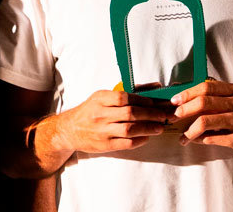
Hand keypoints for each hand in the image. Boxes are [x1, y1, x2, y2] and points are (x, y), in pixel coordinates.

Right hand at [47, 90, 172, 153]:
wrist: (69, 130)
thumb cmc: (90, 111)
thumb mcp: (101, 98)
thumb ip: (126, 93)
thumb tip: (155, 87)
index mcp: (99, 98)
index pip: (124, 97)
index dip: (142, 100)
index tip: (154, 103)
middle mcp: (100, 114)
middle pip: (130, 113)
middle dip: (151, 114)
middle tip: (164, 115)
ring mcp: (101, 130)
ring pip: (130, 129)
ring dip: (148, 128)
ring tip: (160, 128)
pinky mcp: (104, 144)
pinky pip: (126, 143)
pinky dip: (140, 140)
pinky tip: (147, 137)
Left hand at [172, 80, 232, 155]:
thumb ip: (216, 96)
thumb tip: (186, 99)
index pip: (207, 87)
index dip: (188, 93)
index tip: (175, 100)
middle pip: (204, 102)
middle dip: (185, 109)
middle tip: (175, 116)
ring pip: (206, 121)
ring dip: (190, 130)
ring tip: (183, 136)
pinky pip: (213, 138)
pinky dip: (201, 139)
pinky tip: (197, 140)